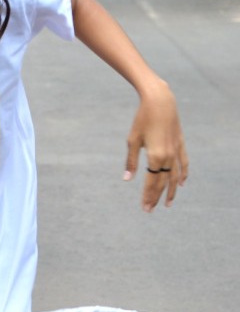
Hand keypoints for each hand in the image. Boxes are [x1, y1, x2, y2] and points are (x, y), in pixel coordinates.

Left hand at [124, 82, 188, 210]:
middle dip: (156, 197)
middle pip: (163, 182)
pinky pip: (184, 163)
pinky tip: (182, 183)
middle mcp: (168, 157)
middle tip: (150, 210)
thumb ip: (131, 161)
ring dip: (171, 191)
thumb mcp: (133, 140)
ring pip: (175, 177)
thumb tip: (127, 179)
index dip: (148, 196)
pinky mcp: (180, 144)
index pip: (152, 182)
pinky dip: (183, 174)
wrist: (160, 102)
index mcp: (155, 157)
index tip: (144, 207)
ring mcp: (176, 151)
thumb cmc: (142, 120)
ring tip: (168, 204)